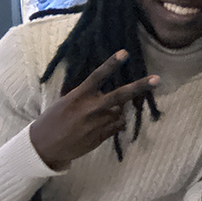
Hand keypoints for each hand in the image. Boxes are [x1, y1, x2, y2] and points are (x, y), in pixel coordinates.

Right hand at [29, 50, 158, 170]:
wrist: (44, 147)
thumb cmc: (55, 119)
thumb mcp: (67, 101)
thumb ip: (87, 94)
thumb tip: (106, 87)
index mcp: (79, 96)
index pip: (98, 76)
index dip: (111, 64)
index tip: (125, 53)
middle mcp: (90, 108)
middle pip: (120, 95)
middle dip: (139, 87)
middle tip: (157, 79)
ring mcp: (97, 124)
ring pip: (120, 112)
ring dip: (116, 111)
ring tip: (99, 116)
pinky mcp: (101, 137)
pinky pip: (118, 126)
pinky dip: (115, 123)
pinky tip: (101, 126)